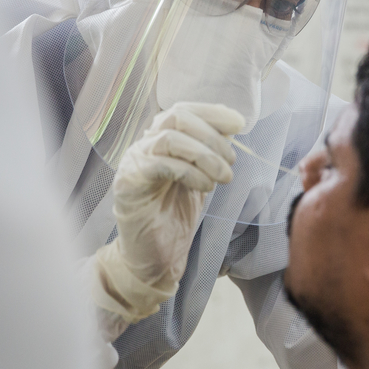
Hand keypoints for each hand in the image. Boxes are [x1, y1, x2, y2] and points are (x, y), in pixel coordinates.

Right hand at [91, 102, 244, 323]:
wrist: (154, 257)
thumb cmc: (174, 216)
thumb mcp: (200, 176)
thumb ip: (210, 152)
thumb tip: (231, 126)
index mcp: (160, 140)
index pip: (184, 110)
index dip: (212, 112)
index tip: (238, 123)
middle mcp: (144, 145)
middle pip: (176, 117)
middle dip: (211, 136)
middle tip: (231, 162)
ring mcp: (134, 162)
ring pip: (170, 138)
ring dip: (205, 155)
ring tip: (223, 177)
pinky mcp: (129, 183)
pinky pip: (161, 165)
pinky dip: (190, 172)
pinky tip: (205, 187)